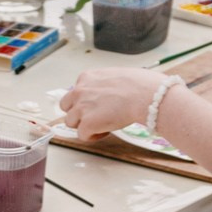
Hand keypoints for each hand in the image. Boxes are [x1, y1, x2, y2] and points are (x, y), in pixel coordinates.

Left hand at [58, 67, 172, 137]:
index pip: (75, 92)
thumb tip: (110, 93)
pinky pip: (82, 135)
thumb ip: (104, 84)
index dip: (86, 101)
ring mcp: (81, 107)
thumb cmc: (139, 85)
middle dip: (78, 113)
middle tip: (95, 117)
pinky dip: (93, 136)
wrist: (144, 95)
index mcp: (86, 77)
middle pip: (66, 106)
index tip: (98, 105)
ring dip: (84, 125)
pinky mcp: (86, 124)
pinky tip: (107, 131)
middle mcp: (79, 91)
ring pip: (70, 122)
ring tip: (102, 125)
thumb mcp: (115, 75)